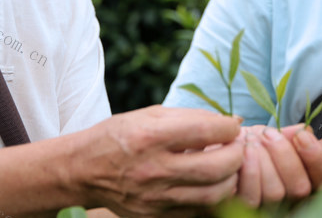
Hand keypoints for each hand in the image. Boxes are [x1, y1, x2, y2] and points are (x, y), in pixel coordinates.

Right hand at [73, 106, 243, 216]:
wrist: (83, 170)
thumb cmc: (119, 135)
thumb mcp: (149, 114)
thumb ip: (191, 117)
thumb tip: (231, 122)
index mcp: (150, 136)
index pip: (205, 131)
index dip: (229, 127)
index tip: (233, 125)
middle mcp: (153, 169)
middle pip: (216, 167)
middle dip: (237, 154)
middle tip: (238, 146)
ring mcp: (155, 197)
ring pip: (214, 195)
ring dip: (231, 179)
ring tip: (228, 166)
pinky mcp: (156, 216)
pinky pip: (198, 211)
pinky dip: (212, 197)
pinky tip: (211, 183)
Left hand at [236, 124, 321, 206]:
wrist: (221, 154)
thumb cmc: (252, 145)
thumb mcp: (273, 137)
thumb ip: (289, 135)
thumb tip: (301, 130)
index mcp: (305, 182)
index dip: (315, 157)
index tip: (301, 134)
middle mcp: (291, 202)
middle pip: (300, 188)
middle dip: (284, 155)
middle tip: (268, 133)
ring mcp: (269, 210)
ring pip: (275, 192)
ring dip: (264, 160)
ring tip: (252, 140)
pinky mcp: (244, 211)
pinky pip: (251, 198)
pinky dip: (249, 171)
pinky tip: (242, 151)